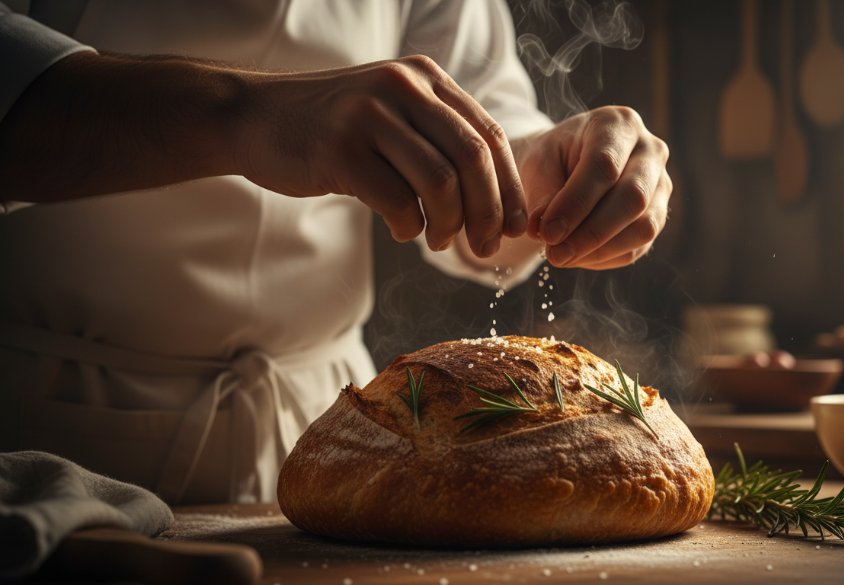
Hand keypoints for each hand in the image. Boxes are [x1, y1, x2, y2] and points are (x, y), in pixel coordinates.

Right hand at [238, 55, 525, 257]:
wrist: (255, 117)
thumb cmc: (333, 128)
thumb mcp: (392, 114)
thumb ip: (438, 139)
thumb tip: (497, 201)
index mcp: (424, 77)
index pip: (488, 135)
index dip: (510, 186)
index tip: (518, 226)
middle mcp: (402, 87)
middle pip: (472, 158)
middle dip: (489, 212)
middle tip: (487, 248)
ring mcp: (369, 115)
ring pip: (440, 182)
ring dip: (450, 224)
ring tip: (440, 242)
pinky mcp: (339, 149)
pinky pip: (397, 201)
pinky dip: (410, 227)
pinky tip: (405, 231)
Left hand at [515, 106, 670, 268]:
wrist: (567, 164)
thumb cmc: (552, 158)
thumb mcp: (538, 164)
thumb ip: (543, 193)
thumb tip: (548, 232)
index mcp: (618, 125)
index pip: (605, 166)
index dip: (575, 204)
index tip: (546, 233)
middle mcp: (650, 151)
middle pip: (633, 197)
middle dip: (591, 232)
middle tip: (554, 254)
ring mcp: (660, 185)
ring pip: (643, 227)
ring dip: (598, 250)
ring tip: (561, 256)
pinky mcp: (657, 216)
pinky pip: (637, 246)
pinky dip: (603, 257)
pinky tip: (576, 255)